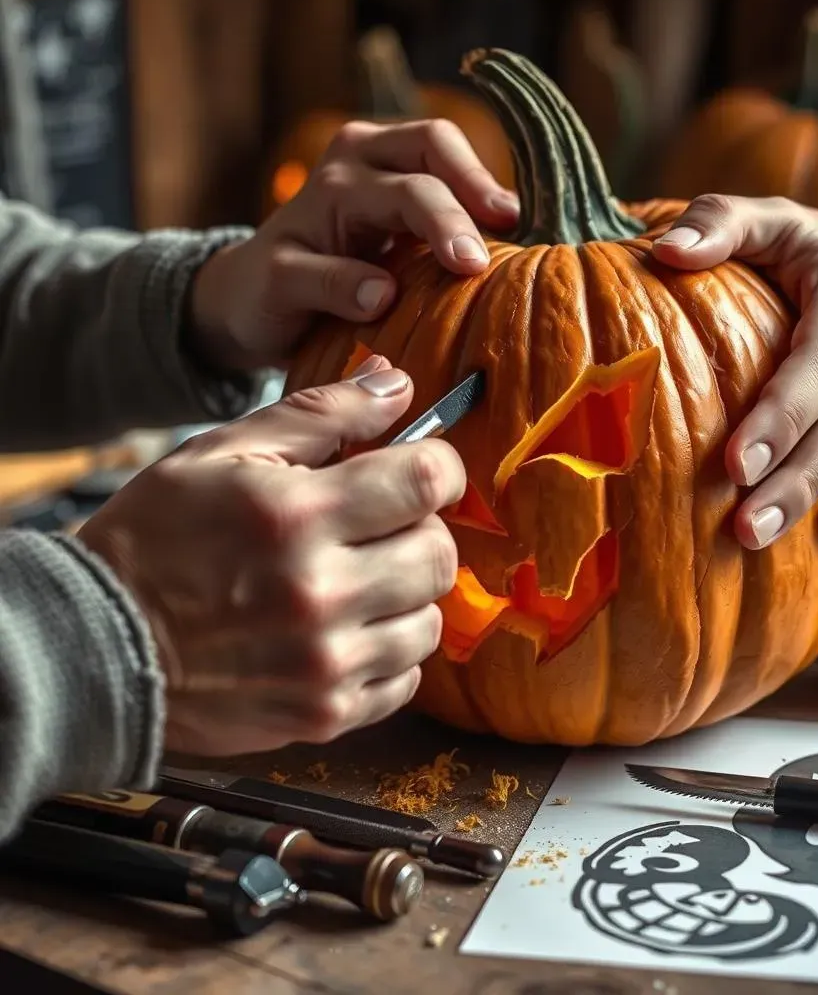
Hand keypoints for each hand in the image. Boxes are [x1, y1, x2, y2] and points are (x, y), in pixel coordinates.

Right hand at [76, 356, 465, 756]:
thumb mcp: (222, 453)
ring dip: (407, 594)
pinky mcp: (324, 715)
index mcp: (296, 515)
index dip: (439, 467)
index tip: (423, 471)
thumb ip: (320, 414)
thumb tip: (399, 383)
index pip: (427, 481)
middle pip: (440, 554)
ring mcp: (326, 664)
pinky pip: (407, 679)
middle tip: (382, 527)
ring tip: (359, 580)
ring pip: (431, 620)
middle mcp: (320, 593)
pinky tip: (348, 631)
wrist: (95, 648)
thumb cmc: (156, 538)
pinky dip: (389, 652)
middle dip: (421, 530)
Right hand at [189, 119, 519, 373]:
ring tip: (465, 265)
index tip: (519, 221)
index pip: (438, 143)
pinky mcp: (276, 267)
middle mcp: (346, 171)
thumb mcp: (398, 248)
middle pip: (418, 167)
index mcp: (381, 159)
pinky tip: (379, 304)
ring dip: (429, 226)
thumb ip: (446, 239)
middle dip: (464, 205)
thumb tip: (530, 253)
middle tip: (497, 249)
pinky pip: (318, 273)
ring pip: (373, 198)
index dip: (482, 177)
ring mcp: (308, 214)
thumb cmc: (345, 273)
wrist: (252, 302)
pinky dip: (352, 286)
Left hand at [651, 194, 817, 549]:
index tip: (736, 461)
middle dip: (798, 472)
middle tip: (747, 523)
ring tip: (763, 534)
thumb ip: (714, 222)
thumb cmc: (765, 236)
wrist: (807, 249)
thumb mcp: (746, 216)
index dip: (785, 413)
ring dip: (817, 493)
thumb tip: (670, 249)